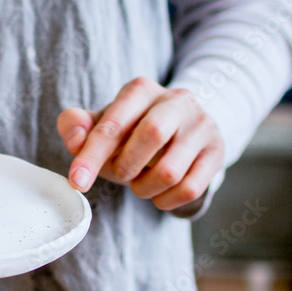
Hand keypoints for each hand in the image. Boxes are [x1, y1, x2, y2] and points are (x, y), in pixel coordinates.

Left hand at [56, 77, 223, 212]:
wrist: (180, 130)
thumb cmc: (131, 131)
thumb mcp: (101, 124)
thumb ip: (76, 126)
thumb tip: (75, 139)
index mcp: (141, 90)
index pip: (114, 123)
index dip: (91, 156)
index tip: (77, 182)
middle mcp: (177, 100)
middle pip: (152, 136)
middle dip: (126, 167)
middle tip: (120, 174)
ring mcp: (202, 125)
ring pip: (170, 171)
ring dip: (144, 188)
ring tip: (139, 183)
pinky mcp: (216, 151)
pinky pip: (190, 188)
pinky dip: (166, 200)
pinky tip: (158, 193)